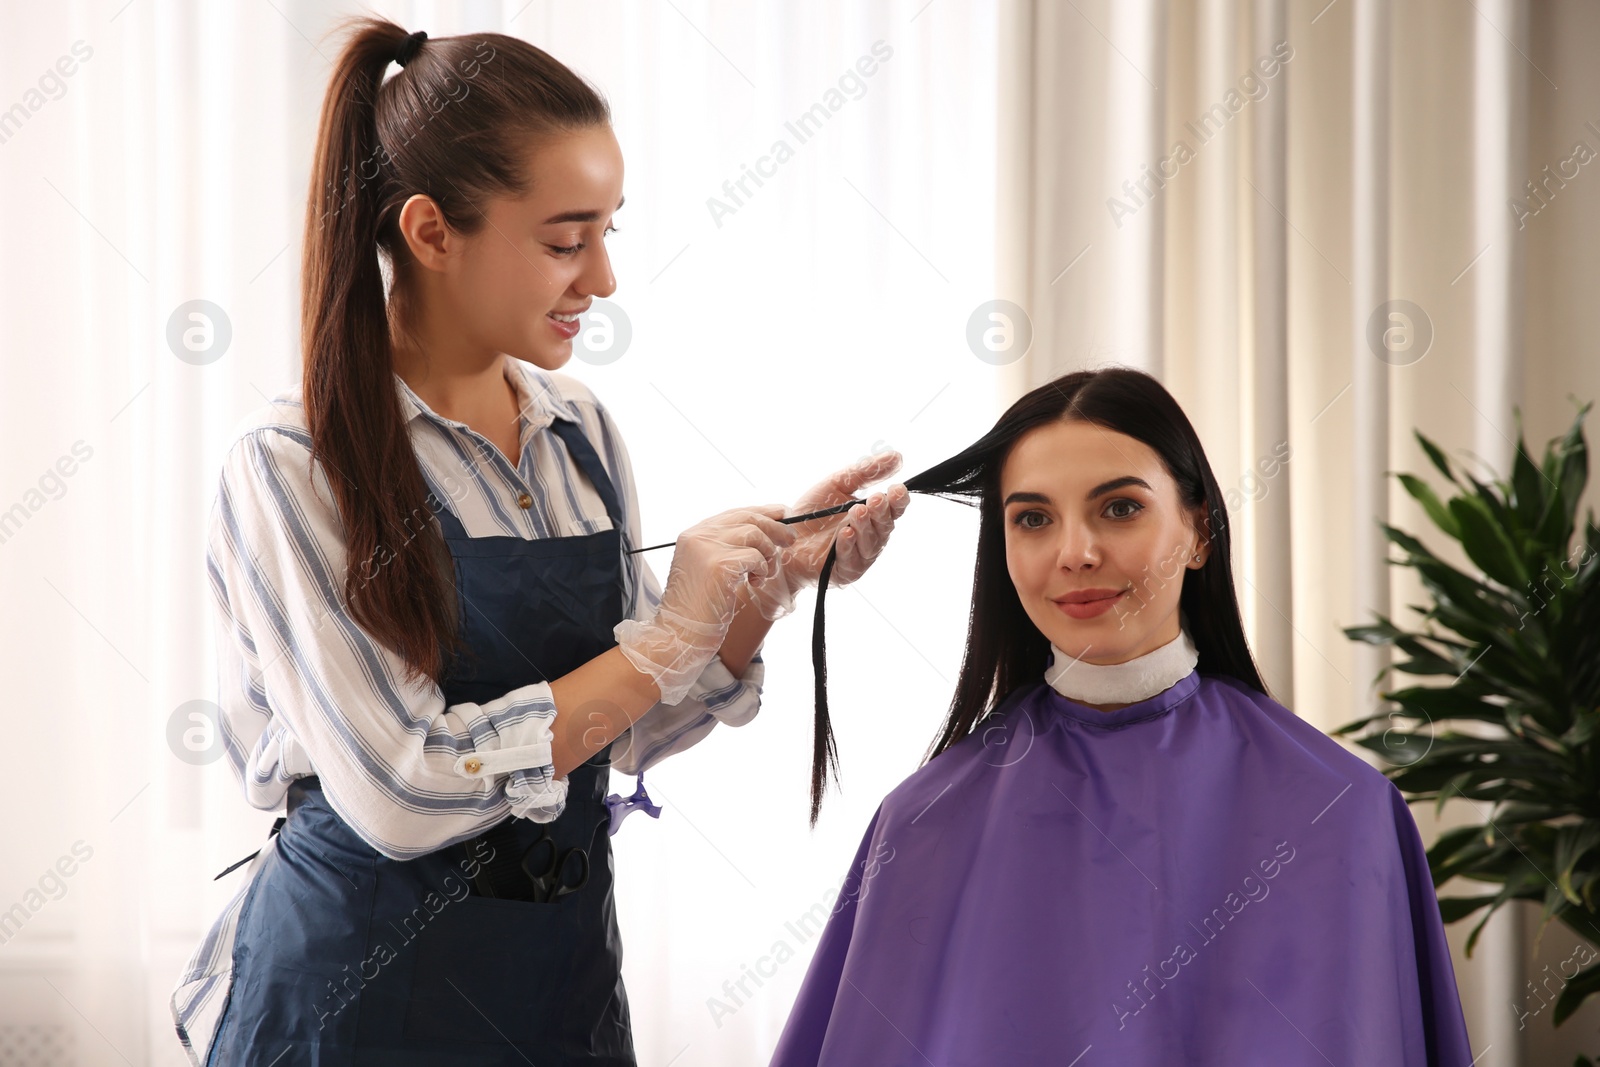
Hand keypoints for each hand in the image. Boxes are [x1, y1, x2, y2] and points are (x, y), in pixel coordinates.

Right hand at [614, 504, 795, 703]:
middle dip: (775, 527)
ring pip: (754, 534)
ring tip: (764, 574)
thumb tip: (764, 532)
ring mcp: (706, 549)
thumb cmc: (697, 608)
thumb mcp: (707, 569)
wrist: (679, 634)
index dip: (762, 512)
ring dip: (768, 554)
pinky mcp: (719, 566)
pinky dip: (762, 570)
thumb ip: (726, 548)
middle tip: (791, 539)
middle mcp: (697, 536)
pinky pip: (755, 557)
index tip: (782, 515)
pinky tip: (753, 584)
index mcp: (693, 534)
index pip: (734, 513)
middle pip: (747, 518)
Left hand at [746, 452, 910, 620]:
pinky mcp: (845, 572)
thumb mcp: (837, 484)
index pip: (894, 509)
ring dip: (865, 527)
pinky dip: (849, 545)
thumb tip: (896, 456)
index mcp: (873, 515)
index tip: (897, 489)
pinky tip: (845, 533)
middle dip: (881, 512)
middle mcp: (871, 536)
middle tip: (874, 499)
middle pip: (885, 526)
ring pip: (871, 544)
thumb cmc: (813, 513)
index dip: (898, 500)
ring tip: (857, 512)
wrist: (784, 538)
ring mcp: (860, 556)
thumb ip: (865, 471)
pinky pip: (852, 560)